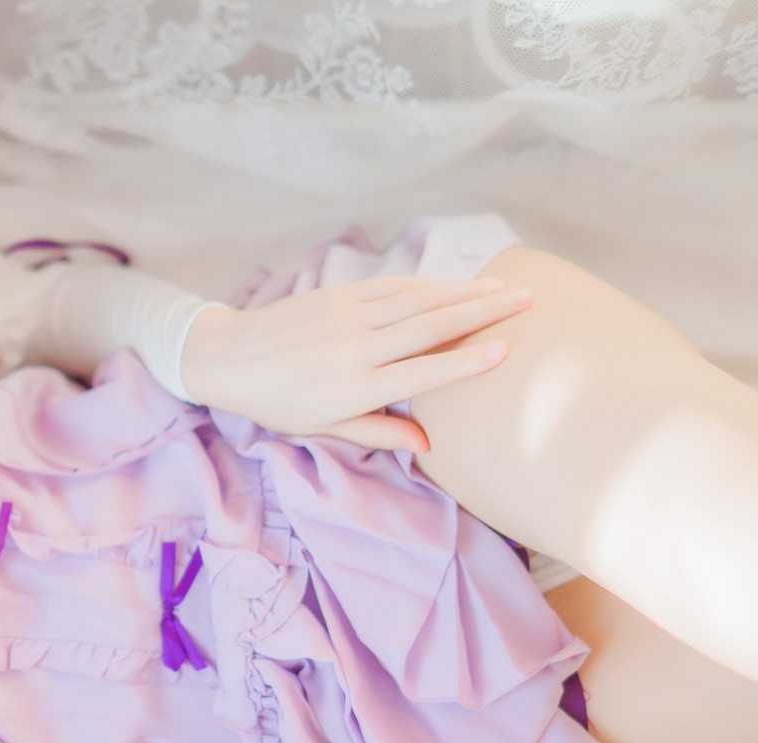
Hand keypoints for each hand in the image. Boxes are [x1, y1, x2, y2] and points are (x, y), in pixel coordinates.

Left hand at [179, 275, 533, 451]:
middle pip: (429, 327)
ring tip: (504, 288)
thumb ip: (377, 432)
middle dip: (481, 314)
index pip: (420, 374)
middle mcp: (355, 349)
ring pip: (417, 300)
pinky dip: (427, 284)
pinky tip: (454, 284)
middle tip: (526, 302)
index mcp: (353, 389)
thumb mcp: (322, 429)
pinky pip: (391, 287)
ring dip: (464, 292)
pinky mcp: (338, 294)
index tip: (504, 350)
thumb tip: (426, 445)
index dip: (463, 363)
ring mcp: (347, 317)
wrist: (230, 357)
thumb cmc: (279, 402)